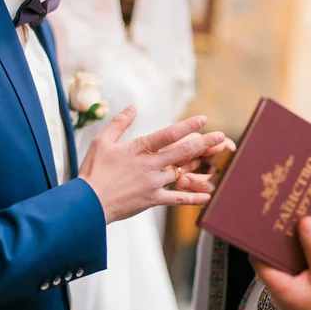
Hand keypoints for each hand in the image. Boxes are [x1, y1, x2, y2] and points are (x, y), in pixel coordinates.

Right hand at [79, 107, 225, 223]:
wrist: (88, 202)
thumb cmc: (93, 170)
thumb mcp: (102, 141)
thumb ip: (120, 123)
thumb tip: (132, 107)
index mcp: (140, 148)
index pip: (169, 133)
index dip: (188, 126)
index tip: (203, 120)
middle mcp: (150, 165)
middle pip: (183, 152)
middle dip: (205, 143)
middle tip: (222, 137)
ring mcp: (153, 183)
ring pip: (183, 173)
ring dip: (199, 167)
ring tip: (216, 162)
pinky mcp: (153, 199)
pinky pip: (177, 199)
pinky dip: (193, 198)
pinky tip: (208, 197)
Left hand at [251, 217, 310, 309]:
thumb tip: (303, 221)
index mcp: (279, 288)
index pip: (258, 259)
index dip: (260, 240)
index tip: (266, 221)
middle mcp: (281, 291)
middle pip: (273, 260)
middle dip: (279, 240)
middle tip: (285, 218)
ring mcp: (293, 294)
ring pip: (287, 265)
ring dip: (293, 248)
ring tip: (299, 224)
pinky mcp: (305, 296)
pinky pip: (299, 271)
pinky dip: (303, 257)